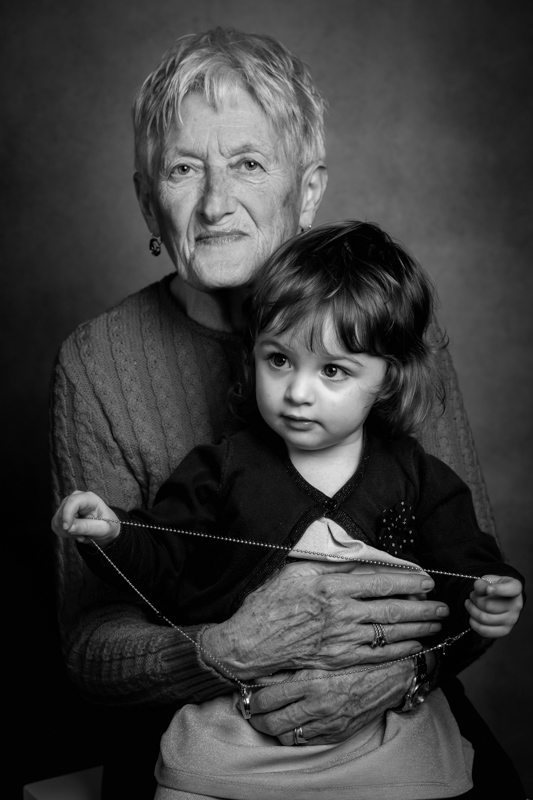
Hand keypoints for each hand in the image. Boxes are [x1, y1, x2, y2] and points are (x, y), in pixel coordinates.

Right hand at [51, 490, 119, 547]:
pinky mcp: (61, 513)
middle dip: (69, 529)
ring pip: (57, 520)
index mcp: (89, 498)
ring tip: (81, 535)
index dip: (67, 514)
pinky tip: (75, 534)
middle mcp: (76, 498)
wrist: (104, 529)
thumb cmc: (107, 526)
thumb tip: (69, 528)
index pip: (73, 501)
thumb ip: (86, 527)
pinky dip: (64, 533)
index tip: (67, 528)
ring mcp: (67, 505)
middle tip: (82, 536)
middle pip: (62, 512)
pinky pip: (56, 525)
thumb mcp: (102, 529)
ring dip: (67, 533)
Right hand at [201, 560, 447, 679]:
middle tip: (442, 605)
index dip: (408, 580)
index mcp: (331, 586)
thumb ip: (329, 564)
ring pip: (389, 633)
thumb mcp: (296, 571)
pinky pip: (377, 656)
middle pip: (392, 609)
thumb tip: (360, 558)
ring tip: (435, 623)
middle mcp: (340, 613)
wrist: (250, 642)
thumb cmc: (270, 603)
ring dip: (418, 628)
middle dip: (422, 607)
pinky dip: (399, 652)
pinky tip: (414, 647)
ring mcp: (340, 639)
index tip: (426, 579)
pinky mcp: (338, 660)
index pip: (380, 581)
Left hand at [248, 658, 413, 744]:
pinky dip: (294, 736)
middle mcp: (318, 704)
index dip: (250, 700)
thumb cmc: (353, 659)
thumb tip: (263, 670)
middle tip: (250, 712)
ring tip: (269, 719)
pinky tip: (291, 724)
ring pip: (287, 736)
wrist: (390, 675)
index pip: (266, 697)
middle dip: (256, 719)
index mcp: (311, 680)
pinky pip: (306, 742)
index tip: (246, 696)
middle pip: (272, 722)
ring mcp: (328, 723)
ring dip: (274, 729)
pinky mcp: (337, 734)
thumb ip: (292, 664)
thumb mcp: (321, 656)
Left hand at [465, 575, 522, 637]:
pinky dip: (474, 624)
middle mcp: (517, 605)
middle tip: (472, 595)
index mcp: (515, 588)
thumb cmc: (493, 587)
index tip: (488, 589)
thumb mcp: (489, 580)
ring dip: (472, 610)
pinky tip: (472, 617)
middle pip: (488, 605)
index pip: (512, 589)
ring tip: (470, 604)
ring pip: (484, 618)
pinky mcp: (505, 630)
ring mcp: (512, 619)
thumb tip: (479, 589)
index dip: (499, 589)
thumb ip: (483, 582)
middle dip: (475, 599)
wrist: (500, 599)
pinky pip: (485, 631)